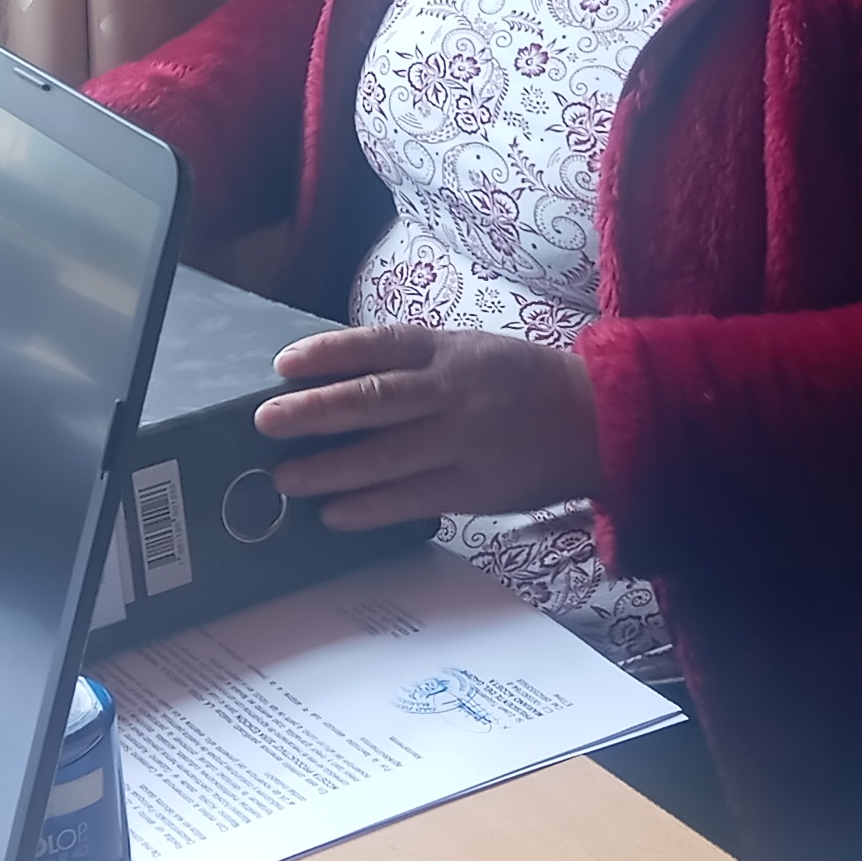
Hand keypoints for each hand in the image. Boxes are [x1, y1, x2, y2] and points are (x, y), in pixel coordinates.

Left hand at [252, 324, 605, 529]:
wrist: (596, 419)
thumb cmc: (522, 383)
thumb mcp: (472, 351)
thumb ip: (416, 366)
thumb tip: (342, 383)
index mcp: (450, 350)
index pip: (379, 346)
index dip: (328, 354)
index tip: (282, 365)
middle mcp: (453, 391)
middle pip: (374, 399)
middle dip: (314, 412)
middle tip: (266, 423)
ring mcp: (464, 440)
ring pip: (386, 454)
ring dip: (329, 468)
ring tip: (283, 479)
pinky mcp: (476, 487)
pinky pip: (413, 498)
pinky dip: (369, 507)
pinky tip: (333, 514)